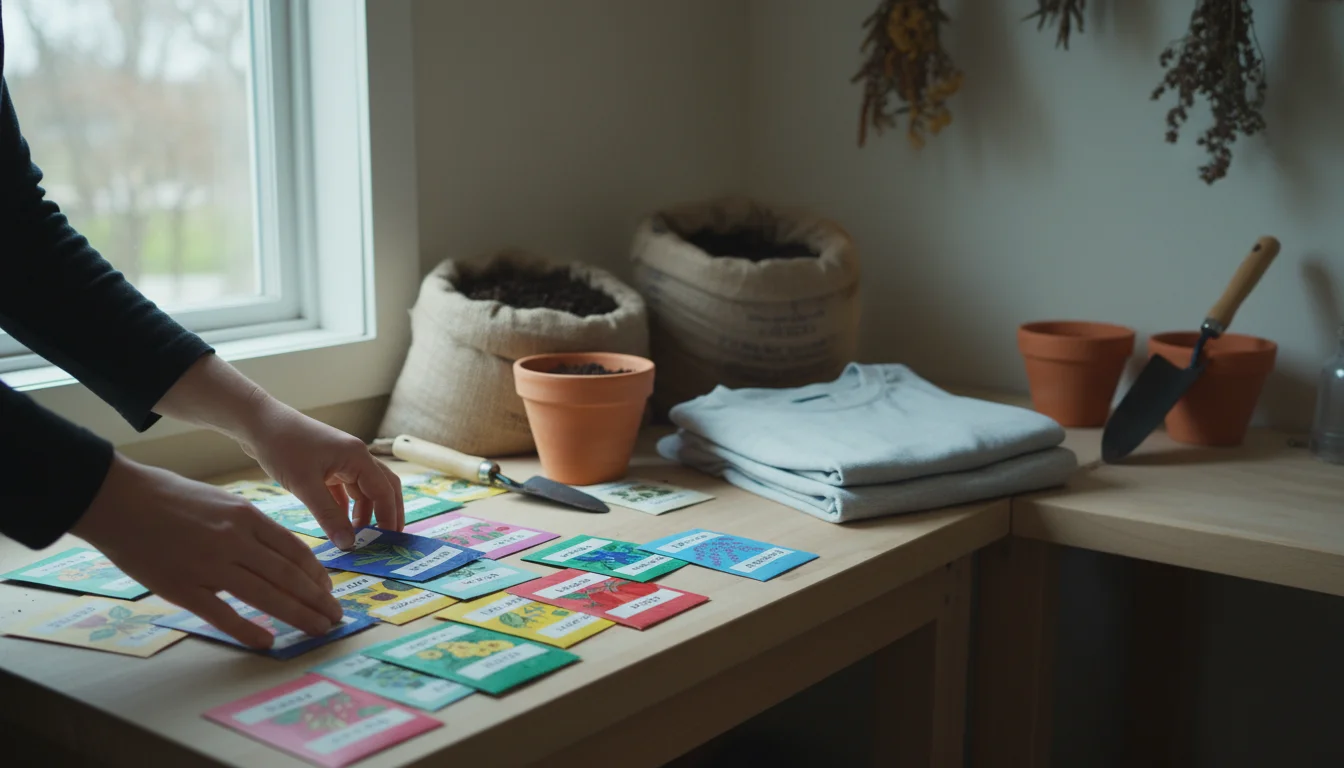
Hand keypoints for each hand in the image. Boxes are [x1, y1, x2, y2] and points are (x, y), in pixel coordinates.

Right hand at [73, 454, 343, 648]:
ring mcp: (209, 565)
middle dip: (318, 600)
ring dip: (298, 615)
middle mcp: (234, 540)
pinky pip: (222, 614)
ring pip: (266, 595)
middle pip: (288, 576)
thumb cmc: (170, 497)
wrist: (119, 500)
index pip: (295, 550)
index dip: (317, 575)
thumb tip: (278, 553)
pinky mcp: (182, 588)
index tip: (329, 590)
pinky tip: (268, 642)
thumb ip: (249, 527)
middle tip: (336, 618)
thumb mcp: (222, 501)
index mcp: (246, 516)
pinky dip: (249, 630)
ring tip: (319, 629)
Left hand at [151, 354, 403, 549]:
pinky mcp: (328, 465)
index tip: (390, 542)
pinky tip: (341, 523)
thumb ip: (329, 516)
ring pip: (365, 489)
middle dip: (388, 513)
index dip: (389, 517)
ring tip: (359, 536)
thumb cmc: (283, 447)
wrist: (258, 423)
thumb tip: (349, 544)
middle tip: (387, 540)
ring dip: (366, 511)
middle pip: (384, 487)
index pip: (385, 491)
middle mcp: (356, 457)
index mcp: (358, 457)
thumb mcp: (305, 485)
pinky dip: (348, 506)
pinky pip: (346, 488)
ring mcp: (342, 460)